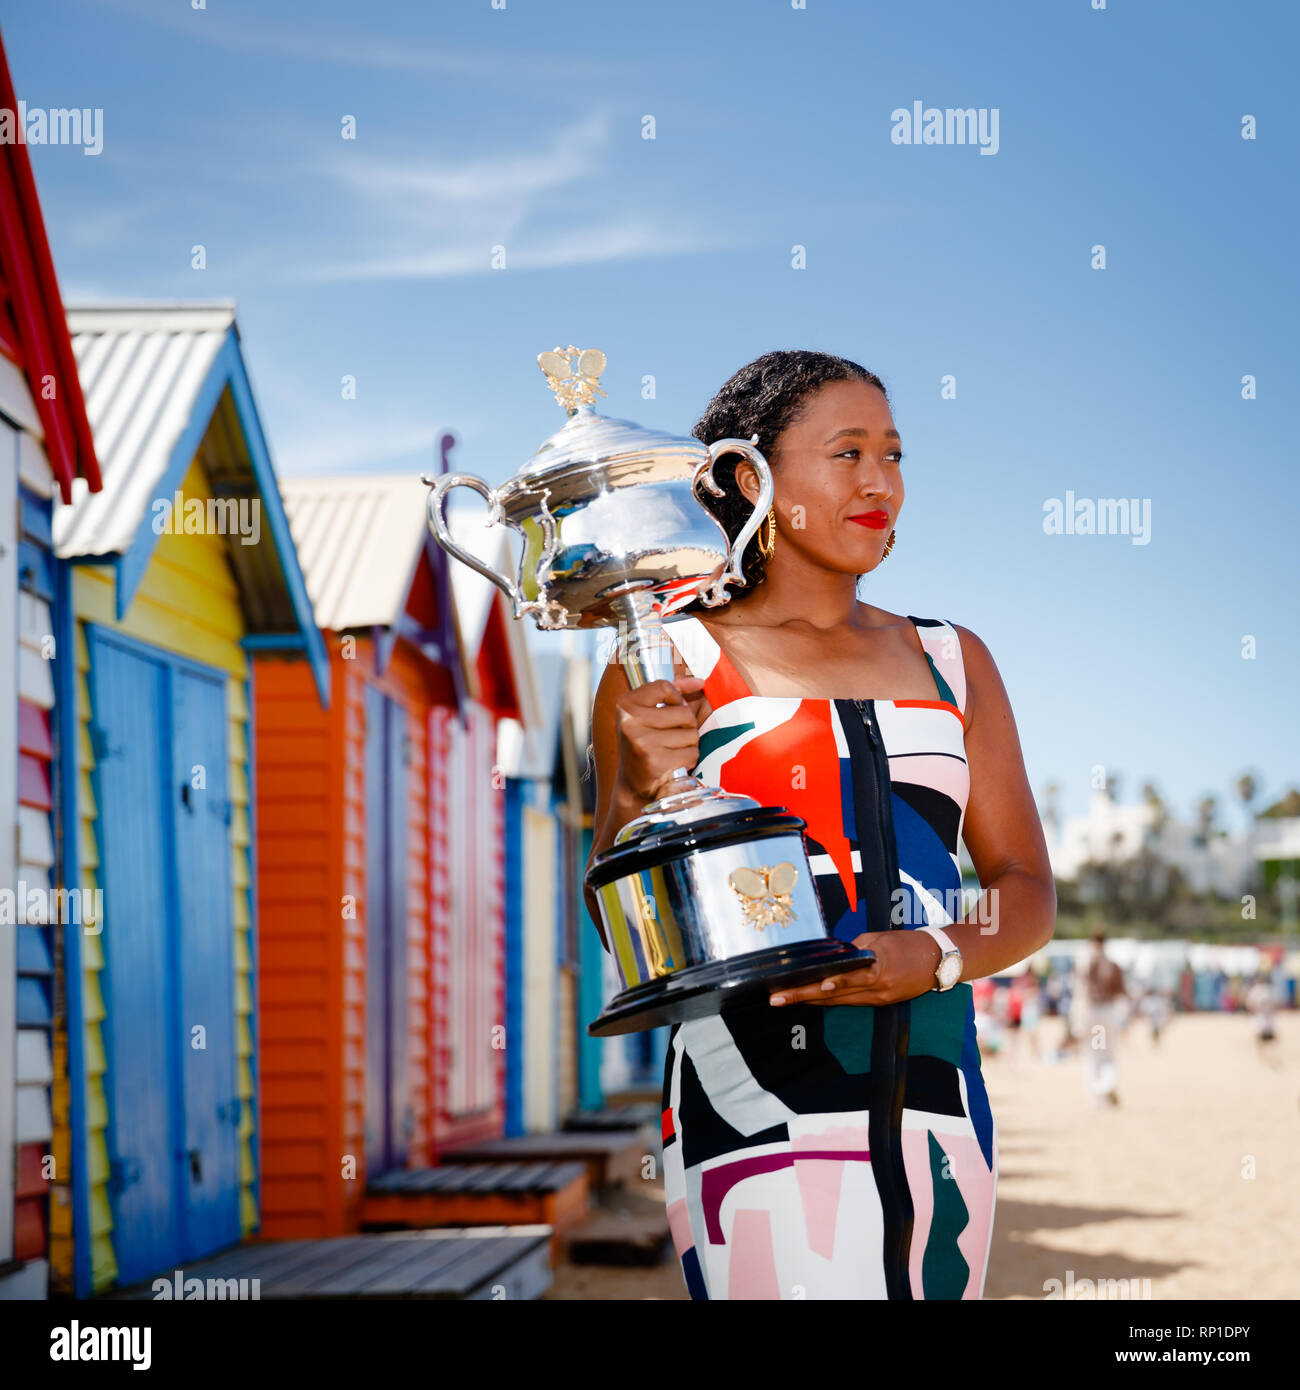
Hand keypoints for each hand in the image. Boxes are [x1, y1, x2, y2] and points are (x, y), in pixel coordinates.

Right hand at [613, 656, 710, 802]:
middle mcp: (630, 721)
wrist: (633, 784)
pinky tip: (673, 762)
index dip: (676, 697)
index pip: (664, 687)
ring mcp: (642, 742)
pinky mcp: (655, 762)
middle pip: (684, 712)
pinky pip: (691, 753)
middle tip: (671, 735)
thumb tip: (699, 680)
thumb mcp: (648, 713)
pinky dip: (688, 758)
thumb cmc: (646, 742)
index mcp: (626, 704)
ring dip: (688, 744)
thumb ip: (672, 692)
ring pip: (691, 734)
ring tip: (672, 750)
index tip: (674, 705)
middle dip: (686, 725)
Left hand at [768, 929, 944, 1006]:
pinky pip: (852, 1001)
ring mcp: (879, 998)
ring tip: (786, 999)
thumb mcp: (878, 939)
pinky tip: (813, 998)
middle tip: (776, 999)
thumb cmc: (907, 943)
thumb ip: (854, 950)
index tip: (789, 986)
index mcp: (875, 968)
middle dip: (802, 996)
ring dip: (812, 1001)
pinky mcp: (883, 1002)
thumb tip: (833, 957)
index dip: (812, 984)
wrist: (939, 959)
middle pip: (832, 995)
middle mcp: (875, 988)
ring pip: (839, 1001)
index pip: (837, 979)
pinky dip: (832, 1000)